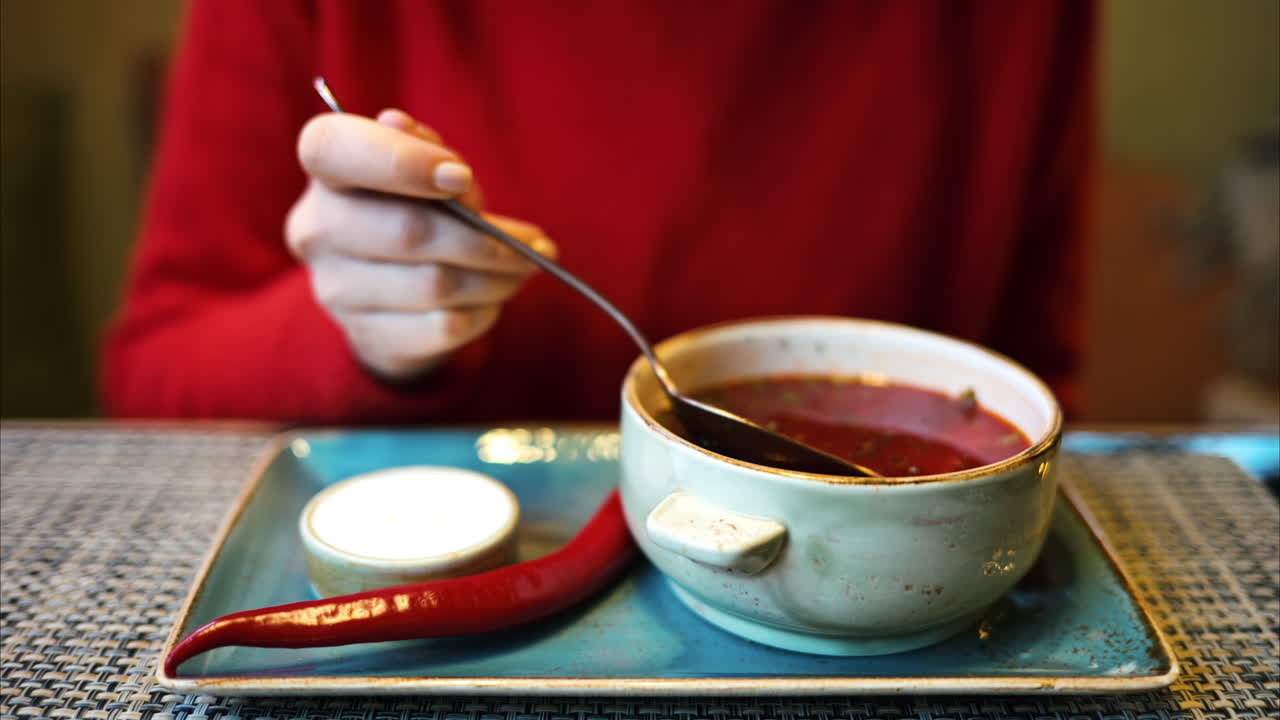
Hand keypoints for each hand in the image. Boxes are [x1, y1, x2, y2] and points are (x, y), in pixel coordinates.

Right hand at [286, 109, 554, 379]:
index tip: (460, 177)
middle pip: (406, 230)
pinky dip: (482, 314)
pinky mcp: (367, 336)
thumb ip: (427, 152)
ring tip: (523, 269)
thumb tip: (421, 141)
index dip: (400, 159)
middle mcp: (316, 229)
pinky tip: (494, 300)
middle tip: (530, 243)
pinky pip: (443, 327)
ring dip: (494, 278)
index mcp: (325, 170)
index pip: (332, 148)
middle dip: (482, 237)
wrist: (392, 298)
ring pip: (434, 284)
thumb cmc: (414, 210)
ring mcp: (336, 290)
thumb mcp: (424, 171)